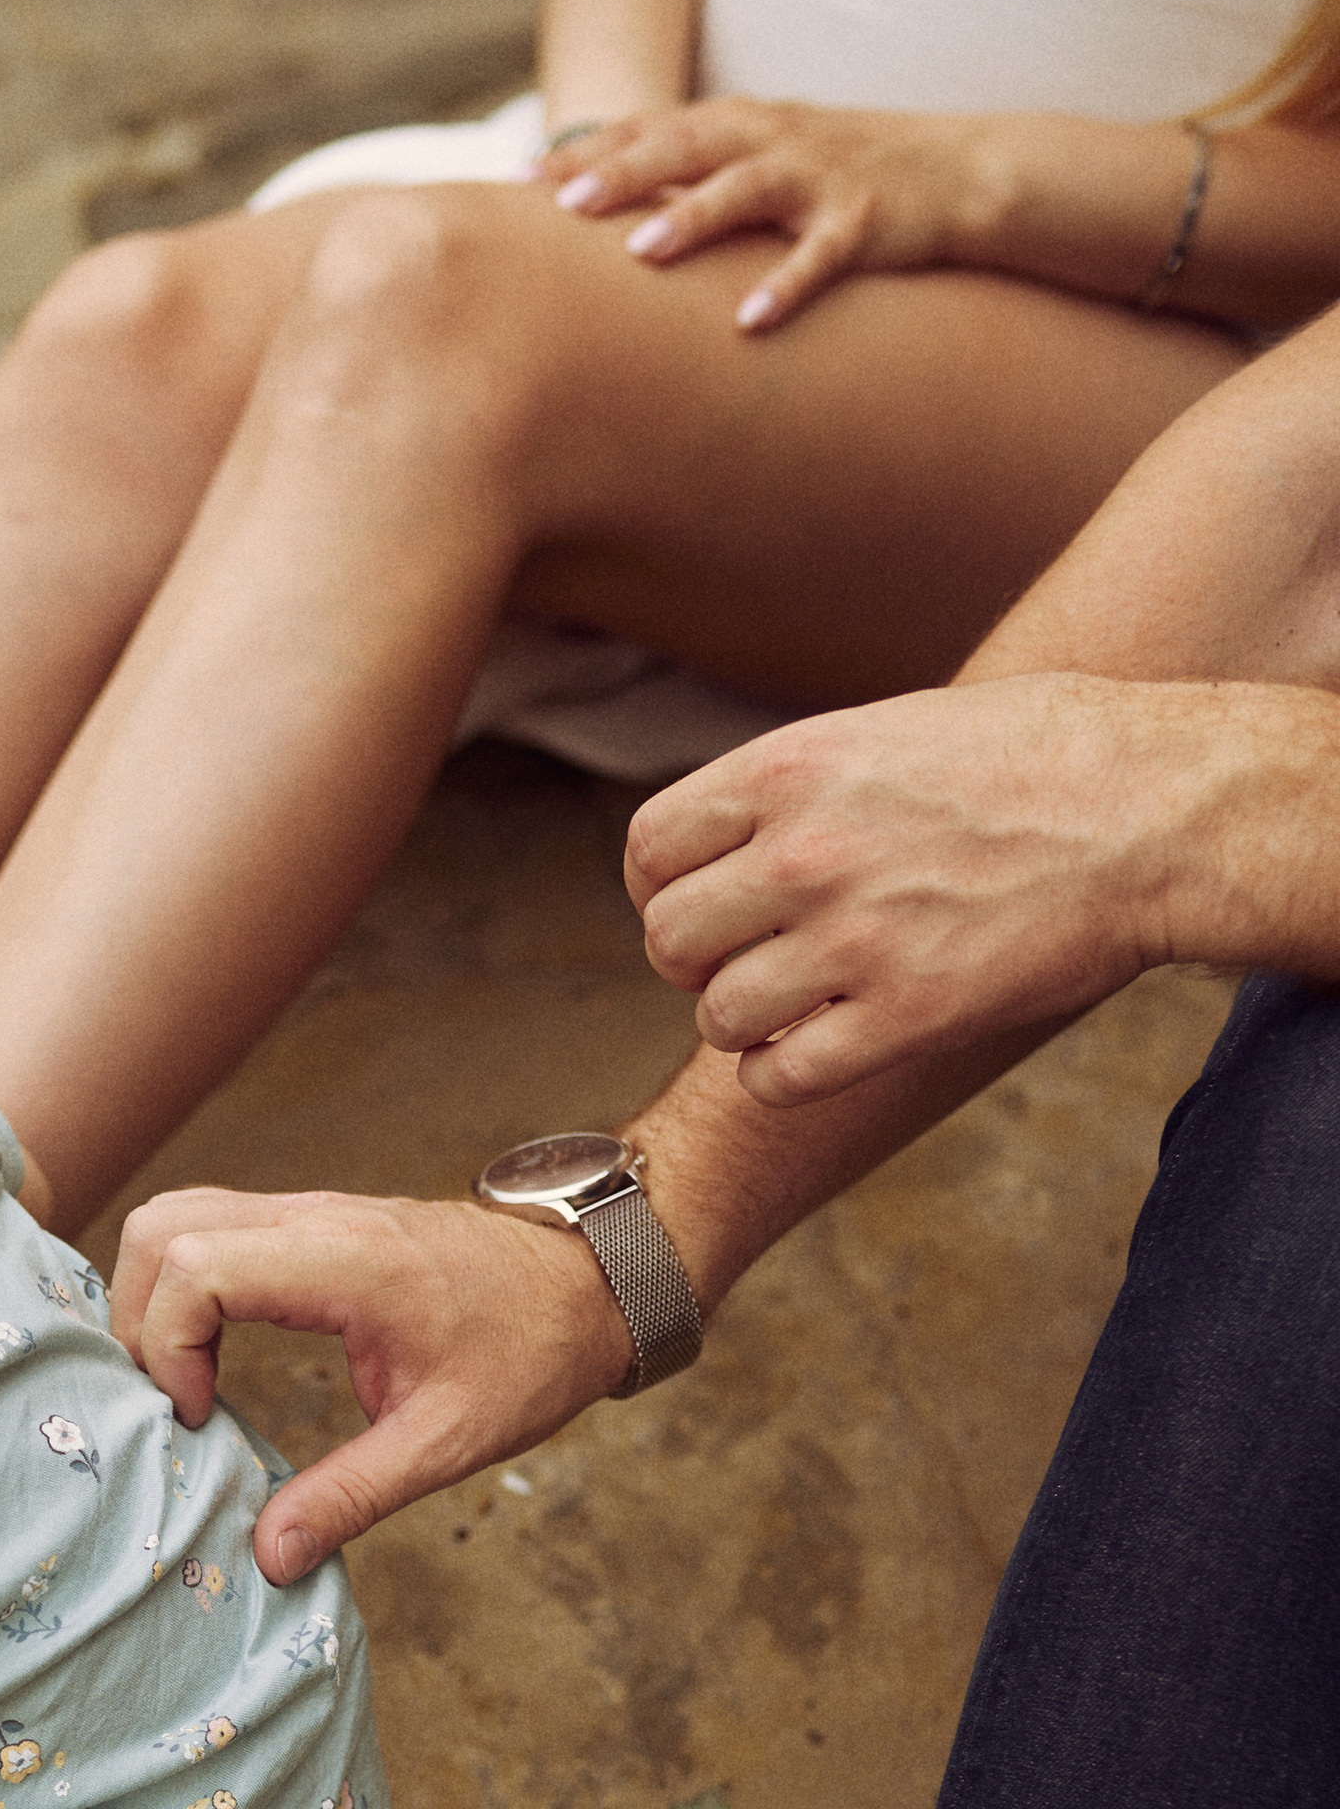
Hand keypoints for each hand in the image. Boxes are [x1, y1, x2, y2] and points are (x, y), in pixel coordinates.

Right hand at [112, 1186, 633, 1581]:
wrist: (590, 1283)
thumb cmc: (531, 1353)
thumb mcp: (446, 1442)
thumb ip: (351, 1496)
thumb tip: (269, 1556)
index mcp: (347, 1263)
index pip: (195, 1266)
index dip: (167, 1347)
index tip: (201, 1419)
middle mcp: (316, 1218)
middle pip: (161, 1228)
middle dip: (140, 1322)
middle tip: (175, 1405)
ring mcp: (309, 1210)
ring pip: (175, 1217)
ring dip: (153, 1298)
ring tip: (184, 1383)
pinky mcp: (309, 1221)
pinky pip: (209, 1227)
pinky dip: (182, 1285)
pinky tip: (209, 1356)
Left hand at [539, 96, 1000, 331]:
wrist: (956, 172)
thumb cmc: (836, 179)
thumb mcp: (759, 164)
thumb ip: (691, 179)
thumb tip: (609, 219)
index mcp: (739, 125)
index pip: (650, 128)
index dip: (589, 150)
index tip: (524, 179)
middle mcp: (771, 139)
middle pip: (685, 146)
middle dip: (623, 172)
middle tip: (562, 206)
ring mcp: (818, 177)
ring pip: (745, 190)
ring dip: (693, 217)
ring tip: (643, 251)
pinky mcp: (865, 222)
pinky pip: (821, 258)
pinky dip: (786, 286)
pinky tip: (749, 322)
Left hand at [623, 676, 1202, 1099]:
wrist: (1157, 810)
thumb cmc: (1046, 756)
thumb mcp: (900, 728)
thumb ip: (810, 782)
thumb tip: (745, 829)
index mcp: (796, 768)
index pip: (651, 847)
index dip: (661, 888)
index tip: (703, 902)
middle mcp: (808, 853)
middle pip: (670, 939)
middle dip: (697, 962)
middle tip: (751, 960)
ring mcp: (855, 938)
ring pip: (719, 1017)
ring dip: (745, 1024)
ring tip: (795, 1005)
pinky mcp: (908, 1016)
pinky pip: (780, 1080)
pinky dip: (782, 1078)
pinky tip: (818, 1051)